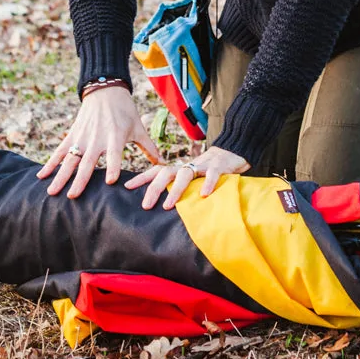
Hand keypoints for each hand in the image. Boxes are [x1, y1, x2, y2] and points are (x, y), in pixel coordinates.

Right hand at [36, 87, 161, 198]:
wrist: (105, 90)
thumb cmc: (125, 111)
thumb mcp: (138, 127)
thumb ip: (149, 147)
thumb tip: (164, 164)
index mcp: (116, 136)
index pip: (115, 155)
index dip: (112, 167)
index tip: (109, 182)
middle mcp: (97, 138)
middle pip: (87, 162)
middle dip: (80, 179)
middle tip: (73, 196)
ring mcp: (82, 137)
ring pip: (70, 160)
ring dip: (61, 176)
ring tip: (52, 192)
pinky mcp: (73, 135)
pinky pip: (60, 151)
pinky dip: (50, 163)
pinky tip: (41, 176)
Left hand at [124, 146, 249, 209]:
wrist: (232, 152)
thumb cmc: (207, 171)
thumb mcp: (191, 179)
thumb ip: (178, 188)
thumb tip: (161, 206)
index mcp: (178, 169)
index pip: (156, 171)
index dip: (141, 178)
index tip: (126, 187)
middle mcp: (187, 166)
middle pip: (165, 173)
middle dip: (154, 188)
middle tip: (145, 205)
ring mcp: (202, 165)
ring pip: (185, 174)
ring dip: (175, 190)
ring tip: (167, 205)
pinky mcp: (219, 167)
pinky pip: (212, 175)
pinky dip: (208, 183)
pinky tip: (203, 195)